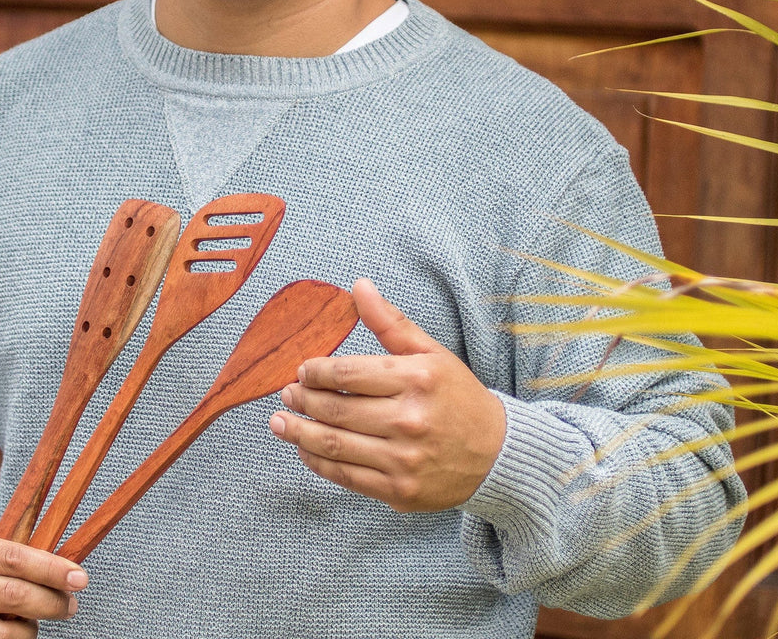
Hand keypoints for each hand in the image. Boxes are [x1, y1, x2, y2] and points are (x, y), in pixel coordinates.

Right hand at [0, 519, 87, 638]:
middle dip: (50, 604)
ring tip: (35, 621)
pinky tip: (8, 635)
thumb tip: (49, 574)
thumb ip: (0, 556)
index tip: (80, 578)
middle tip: (69, 604)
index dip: (52, 570)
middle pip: (11, 600)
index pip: (15, 560)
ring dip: (27, 633)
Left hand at [269, 276, 505, 511]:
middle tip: (286, 394)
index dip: (317, 372)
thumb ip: (390, 322)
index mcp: (416, 379)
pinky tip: (305, 449)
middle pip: (337, 410)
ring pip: (335, 446)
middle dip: (302, 401)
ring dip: (299, 434)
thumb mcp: (430, 352)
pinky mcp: (399, 491)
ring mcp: (404, 460)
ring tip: (280, 423)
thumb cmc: (458, 396)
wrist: (497, 455)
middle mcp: (409, 420)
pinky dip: (319, 463)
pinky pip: (347, 477)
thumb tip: (358, 287)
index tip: (303, 369)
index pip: (348, 374)